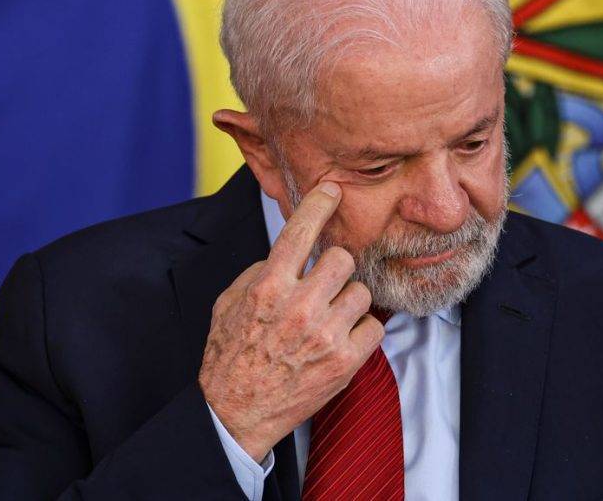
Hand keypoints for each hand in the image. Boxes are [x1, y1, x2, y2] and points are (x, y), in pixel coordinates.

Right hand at [198, 181, 383, 461]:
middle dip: (335, 269)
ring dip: (348, 302)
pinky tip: (341, 341)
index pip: (299, 233)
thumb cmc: (230, 356)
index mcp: (268, 287)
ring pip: (361, 292)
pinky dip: (361, 332)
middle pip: (342, 259)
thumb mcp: (229, 304)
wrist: (236, 412)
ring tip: (330, 319)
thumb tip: (288, 254)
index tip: (332, 190)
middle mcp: (298, 306)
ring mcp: (324, 334)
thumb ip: (259, 272)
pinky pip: (374, 327)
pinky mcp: (344, 361)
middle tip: (325, 286)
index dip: (318, 205)